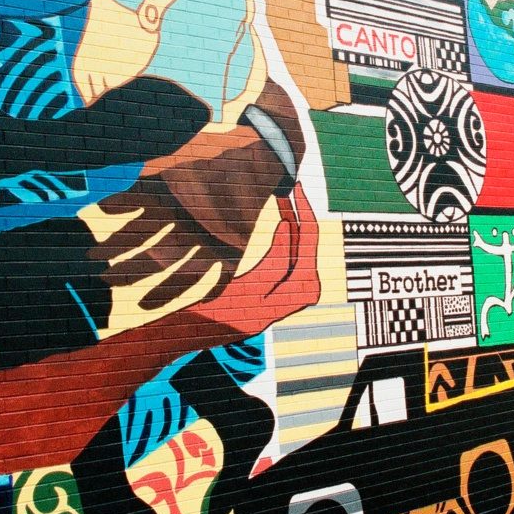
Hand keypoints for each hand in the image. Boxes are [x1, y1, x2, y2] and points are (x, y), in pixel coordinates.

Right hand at [190, 183, 320, 335]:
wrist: (203, 330)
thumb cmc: (221, 312)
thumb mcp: (250, 285)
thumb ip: (275, 258)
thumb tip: (290, 225)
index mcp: (303, 289)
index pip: (310, 238)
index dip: (303, 208)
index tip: (294, 185)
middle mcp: (306, 288)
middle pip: (306, 239)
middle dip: (298, 210)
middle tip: (286, 182)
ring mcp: (296, 287)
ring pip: (299, 244)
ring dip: (292, 219)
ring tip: (282, 194)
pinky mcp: (286, 284)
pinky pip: (290, 252)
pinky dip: (286, 232)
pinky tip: (280, 215)